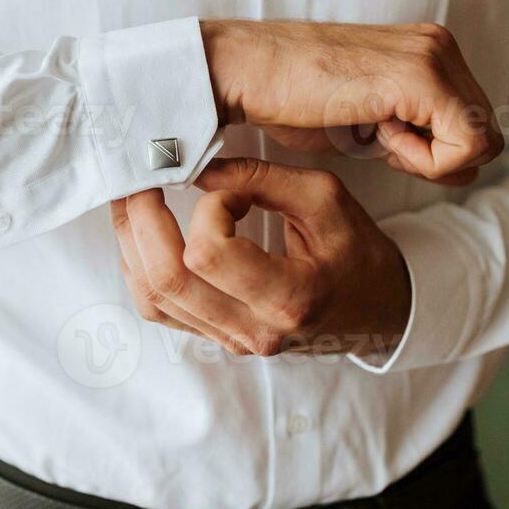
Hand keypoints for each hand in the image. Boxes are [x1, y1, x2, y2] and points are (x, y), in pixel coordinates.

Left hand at [110, 158, 411, 358]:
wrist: (376, 310)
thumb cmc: (357, 252)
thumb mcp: (325, 199)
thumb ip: (262, 178)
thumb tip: (198, 168)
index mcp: (289, 297)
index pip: (209, 254)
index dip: (209, 209)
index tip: (233, 191)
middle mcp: (253, 329)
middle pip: (165, 279)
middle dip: (141, 217)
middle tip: (143, 176)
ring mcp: (230, 340)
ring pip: (151, 295)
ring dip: (132, 240)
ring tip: (135, 197)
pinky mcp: (215, 338)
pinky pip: (157, 308)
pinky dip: (140, 266)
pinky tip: (145, 232)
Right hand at [202, 19, 501, 186]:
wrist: (246, 73)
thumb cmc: (291, 100)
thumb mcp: (368, 121)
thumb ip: (415, 135)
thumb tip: (465, 170)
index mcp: (429, 50)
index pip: (473, 126)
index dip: (434, 155)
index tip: (381, 139)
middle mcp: (439, 45)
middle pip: (486, 137)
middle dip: (436, 158)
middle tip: (378, 141)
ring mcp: (433, 55)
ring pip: (482, 143)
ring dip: (427, 159)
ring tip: (373, 133)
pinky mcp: (421, 76)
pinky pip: (465, 145)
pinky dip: (424, 161)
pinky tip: (377, 135)